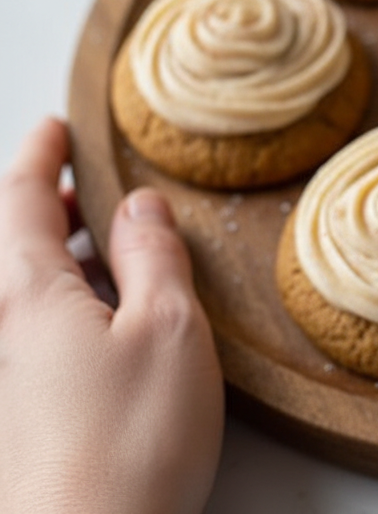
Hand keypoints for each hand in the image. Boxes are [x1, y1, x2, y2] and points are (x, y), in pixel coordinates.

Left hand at [0, 118, 222, 513]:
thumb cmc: (129, 442)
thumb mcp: (169, 330)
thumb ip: (155, 258)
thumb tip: (141, 207)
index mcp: (28, 293)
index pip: (20, 199)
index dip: (40, 156)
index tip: (55, 128)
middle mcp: (2, 328)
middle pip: (9, 246)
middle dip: (41, 206)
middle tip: (79, 188)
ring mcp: (7, 374)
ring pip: (23, 291)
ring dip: (53, 257)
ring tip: (102, 248)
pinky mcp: (22, 414)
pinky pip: (30, 332)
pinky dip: (61, 304)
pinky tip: (105, 322)